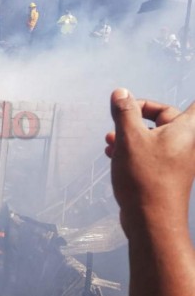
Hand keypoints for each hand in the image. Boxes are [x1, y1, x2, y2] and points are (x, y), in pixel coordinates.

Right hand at [105, 88, 194, 238]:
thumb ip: (125, 112)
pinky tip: (112, 152)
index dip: (186, 96)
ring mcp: (176, 158)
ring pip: (153, 136)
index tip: (183, 75)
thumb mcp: (129, 138)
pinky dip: (133, 148)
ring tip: (109, 138)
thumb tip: (121, 92)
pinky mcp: (165, 172)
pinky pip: (150, 151)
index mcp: (184, 129)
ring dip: (130, 133)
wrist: (151, 220)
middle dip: (137, 115)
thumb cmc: (145, 176)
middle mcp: (185, 142)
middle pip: (165, 116)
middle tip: (118, 115)